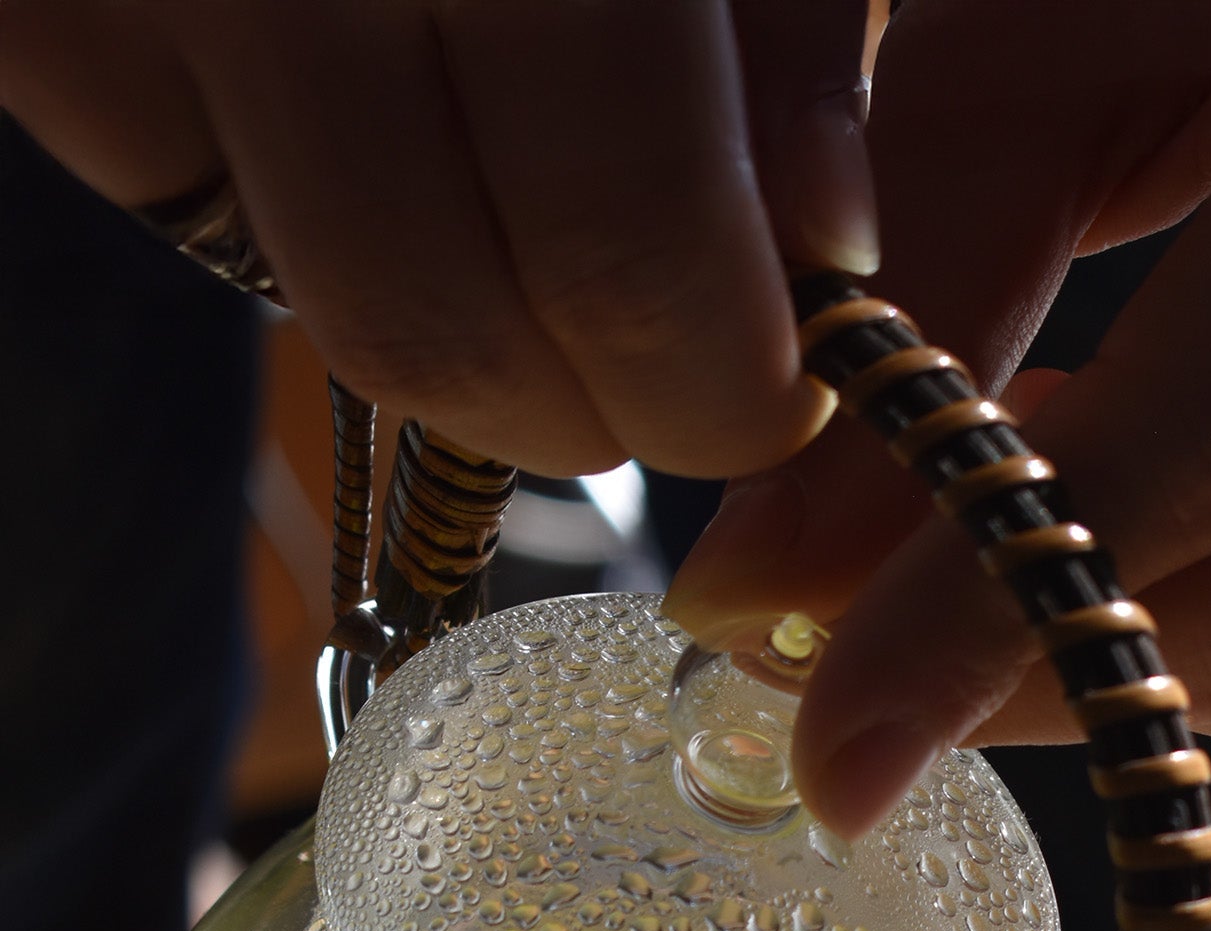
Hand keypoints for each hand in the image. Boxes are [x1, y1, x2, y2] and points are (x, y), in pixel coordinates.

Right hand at [0, 0, 876, 476]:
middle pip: (431, 326)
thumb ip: (800, 28)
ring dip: (450, 310)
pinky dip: (288, 183)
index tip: (768, 395)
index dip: (715, 388)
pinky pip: (172, 172)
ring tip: (524, 195)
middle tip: (653, 361)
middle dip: (576, 401)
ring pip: (293, 282)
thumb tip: (826, 262)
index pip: (624, 257)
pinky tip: (360, 66)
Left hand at [663, 0, 1210, 833]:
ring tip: (1080, 549)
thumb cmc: (1159, 2)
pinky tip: (1208, 581)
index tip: (831, 761)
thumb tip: (756, 607)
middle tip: (897, 672)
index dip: (984, 624)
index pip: (1194, 446)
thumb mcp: (1006, 86)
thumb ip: (898, 332)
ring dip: (1163, 683)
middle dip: (1056, 680)